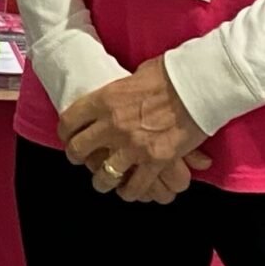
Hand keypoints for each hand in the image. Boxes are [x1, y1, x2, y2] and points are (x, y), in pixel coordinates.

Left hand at [60, 59, 209, 201]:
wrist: (198, 84)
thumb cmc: (170, 73)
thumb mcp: (135, 75)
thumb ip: (120, 91)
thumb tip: (117, 94)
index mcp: (105, 100)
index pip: (68, 121)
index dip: (65, 132)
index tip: (68, 137)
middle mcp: (113, 125)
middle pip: (78, 150)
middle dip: (78, 157)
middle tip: (83, 159)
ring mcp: (133, 146)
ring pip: (103, 176)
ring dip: (102, 180)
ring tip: (105, 181)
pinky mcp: (155, 161)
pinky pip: (135, 186)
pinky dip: (130, 192)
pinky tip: (129, 190)